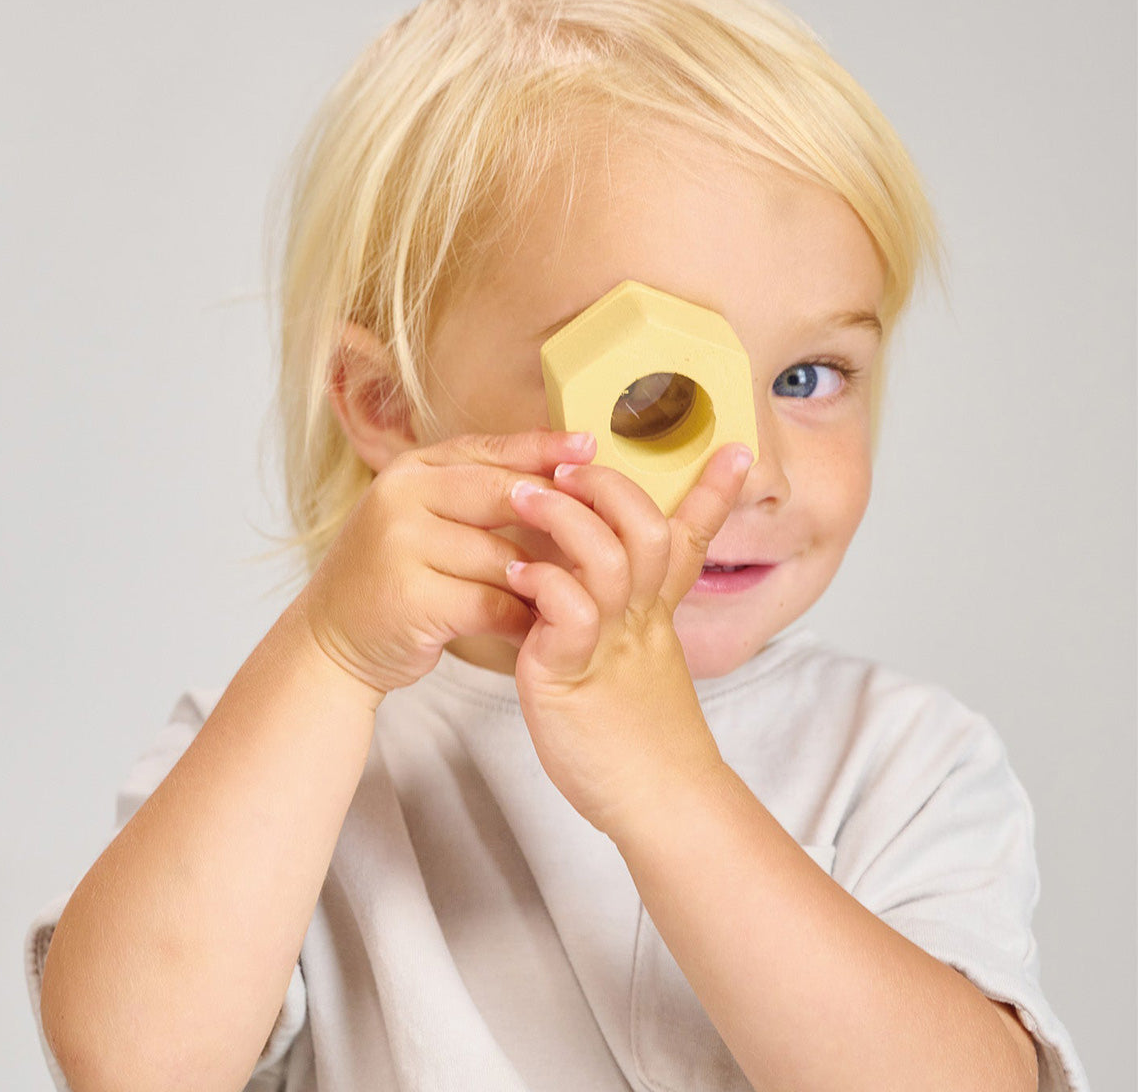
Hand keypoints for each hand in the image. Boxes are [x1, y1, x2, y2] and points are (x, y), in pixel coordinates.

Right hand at [296, 429, 595, 696]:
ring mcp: (402, 546)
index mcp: (408, 470)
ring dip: (540, 581)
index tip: (590, 448)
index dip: (543, 447)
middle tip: (598, 530)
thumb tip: (559, 459)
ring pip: (504, 555)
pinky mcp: (412, 598)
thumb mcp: (421, 516)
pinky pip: (492, 601)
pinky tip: (532, 629)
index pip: (488, 449)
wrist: (330, 640)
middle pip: (502, 493)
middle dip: (556, 512)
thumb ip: (474, 489)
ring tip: (570, 593)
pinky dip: (519, 618)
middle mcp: (400, 497)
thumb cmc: (392, 576)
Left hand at [504, 442, 753, 837]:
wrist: (660, 803)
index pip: (691, 539)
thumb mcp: (645, 667)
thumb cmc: (640, 740)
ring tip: (525, 495)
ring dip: (565, 517)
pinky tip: (516, 571)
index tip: (735, 450)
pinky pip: (568, 612)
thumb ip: (630, 624)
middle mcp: (641, 618)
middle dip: (609, 485)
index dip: (714, 493)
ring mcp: (612, 642)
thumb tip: (600, 595)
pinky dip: (543, 583)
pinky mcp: (576, 671)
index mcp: (656, 613)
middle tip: (570, 462)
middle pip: (647, 528)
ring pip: (607, 558)